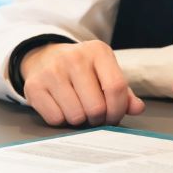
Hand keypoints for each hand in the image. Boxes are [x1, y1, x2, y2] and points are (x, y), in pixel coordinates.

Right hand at [19, 40, 144, 126]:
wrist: (45, 57)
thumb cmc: (82, 70)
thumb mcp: (105, 73)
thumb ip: (124, 92)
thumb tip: (138, 108)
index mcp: (98, 51)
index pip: (116, 88)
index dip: (118, 110)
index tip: (113, 117)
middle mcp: (74, 57)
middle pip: (96, 107)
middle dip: (98, 119)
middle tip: (95, 116)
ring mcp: (52, 71)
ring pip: (76, 116)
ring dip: (80, 121)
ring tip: (79, 110)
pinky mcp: (34, 85)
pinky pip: (55, 119)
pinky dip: (61, 120)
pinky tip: (61, 107)